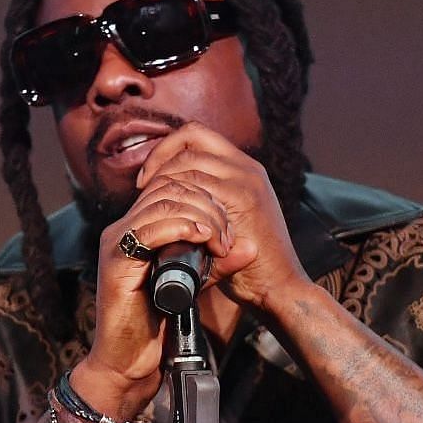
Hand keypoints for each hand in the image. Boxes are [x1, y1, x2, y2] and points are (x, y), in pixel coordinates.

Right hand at [78, 145, 237, 415]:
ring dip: (200, 215)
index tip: (231, 227)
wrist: (129, 362)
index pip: (173, 188)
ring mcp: (117, 242)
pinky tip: (203, 238)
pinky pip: (149, 229)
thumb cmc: (158, 326)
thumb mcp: (195, 286)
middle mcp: (125, 229)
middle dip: (207, 205)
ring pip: (162, 202)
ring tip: (220, 241)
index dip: (207, 198)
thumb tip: (249, 247)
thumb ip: (216, 264)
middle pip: (169, 188)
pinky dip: (182, 228)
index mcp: (140, 229)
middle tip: (228, 235)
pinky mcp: (116, 260)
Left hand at [134, 122, 308, 312]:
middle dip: (158, 158)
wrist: (280, 286)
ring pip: (189, 161)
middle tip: (142, 186)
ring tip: (150, 201)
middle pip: (191, 138)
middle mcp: (248, 168)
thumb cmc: (251, 264)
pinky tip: (167, 214)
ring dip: (163, 178)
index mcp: (245, 169)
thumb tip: (169, 197)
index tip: (148, 176)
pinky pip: (196, 184)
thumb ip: (208, 205)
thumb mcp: (229, 225)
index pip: (198, 135)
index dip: (167, 149)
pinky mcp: (244, 198)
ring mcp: (247, 180)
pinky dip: (176, 195)